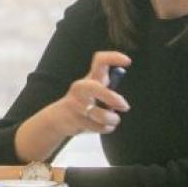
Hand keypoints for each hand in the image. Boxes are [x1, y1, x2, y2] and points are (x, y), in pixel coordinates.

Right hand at [13, 51, 131, 163]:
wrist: (59, 118)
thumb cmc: (84, 102)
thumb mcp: (96, 90)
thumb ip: (108, 88)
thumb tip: (123, 93)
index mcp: (91, 78)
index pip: (99, 61)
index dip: (113, 58)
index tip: (128, 61)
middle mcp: (81, 87)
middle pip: (95, 88)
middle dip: (111, 98)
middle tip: (124, 106)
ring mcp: (76, 103)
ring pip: (102, 115)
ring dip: (113, 120)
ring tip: (112, 120)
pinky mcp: (75, 119)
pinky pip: (99, 127)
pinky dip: (106, 128)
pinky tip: (102, 126)